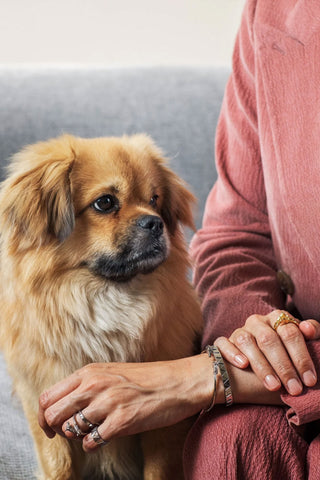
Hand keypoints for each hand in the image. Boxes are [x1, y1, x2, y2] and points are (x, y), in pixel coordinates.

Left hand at [38, 356, 214, 451]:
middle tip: (68, 433)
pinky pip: (91, 442)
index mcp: (89, 372)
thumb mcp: (111, 372)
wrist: (177, 382)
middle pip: (53, 414)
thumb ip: (86, 385)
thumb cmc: (146, 379)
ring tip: (93, 431)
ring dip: (78, 436)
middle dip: (56, 429)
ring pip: (71, 429)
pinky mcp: (122, 421)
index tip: (51, 426)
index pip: (48, 397)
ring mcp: (108, 403)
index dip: (44, 416)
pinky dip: (93, 444)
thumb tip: (64, 406)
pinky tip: (105, 437)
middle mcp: (94, 385)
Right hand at [215, 310, 319, 395]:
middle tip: (294, 389)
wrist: (252, 367)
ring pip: (246, 342)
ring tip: (273, 386)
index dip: (301, 357)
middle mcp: (257, 322)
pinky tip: (243, 365)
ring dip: (261, 365)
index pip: (290, 333)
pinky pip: (223, 344)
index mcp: (277, 318)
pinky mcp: (223, 342)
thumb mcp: (299, 348)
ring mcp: (239, 331)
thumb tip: (308, 329)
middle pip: (269, 339)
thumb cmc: (282, 357)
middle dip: (284, 366)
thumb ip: (309, 336)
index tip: (310, 380)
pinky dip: (233, 353)